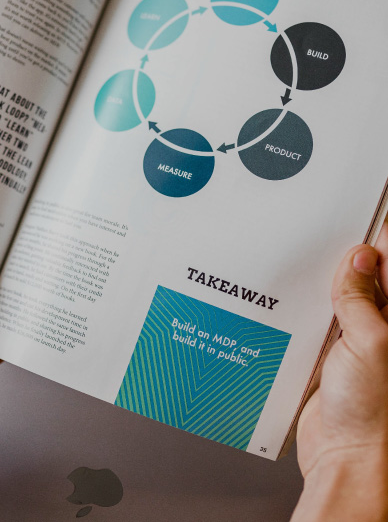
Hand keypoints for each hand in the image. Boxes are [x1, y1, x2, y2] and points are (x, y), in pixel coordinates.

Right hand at [292, 223, 387, 520]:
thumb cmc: (372, 415)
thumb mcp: (371, 344)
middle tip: (321, 230)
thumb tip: (361, 259)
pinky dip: (301, 304)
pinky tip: (287, 294)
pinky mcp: (326, 349)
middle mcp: (380, 325)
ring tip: (300, 256)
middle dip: (342, 254)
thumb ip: (362, 299)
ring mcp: (353, 337)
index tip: (361, 208)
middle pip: (363, 275)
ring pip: (335, 293)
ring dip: (318, 279)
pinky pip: (315, 316)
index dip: (377, 238)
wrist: (343, 457)